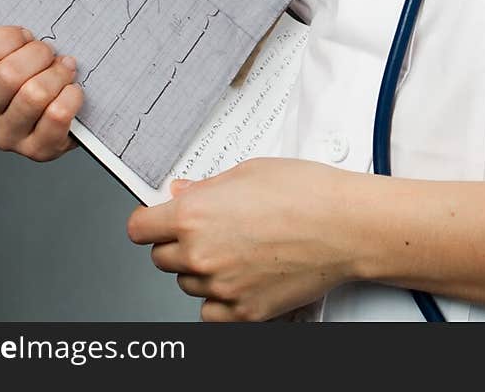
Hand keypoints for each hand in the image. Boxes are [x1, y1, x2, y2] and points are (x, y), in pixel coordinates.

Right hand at [0, 0, 82, 161]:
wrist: (61, 100)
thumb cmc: (24, 65)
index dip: (9, 37)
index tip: (25, 35)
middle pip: (8, 75)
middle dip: (39, 54)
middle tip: (48, 53)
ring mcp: (5, 136)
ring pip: (34, 94)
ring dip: (58, 74)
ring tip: (63, 69)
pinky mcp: (37, 150)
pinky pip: (56, 117)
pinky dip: (71, 97)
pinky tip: (71, 90)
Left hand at [127, 157, 360, 320]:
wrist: (345, 226)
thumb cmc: (305, 192)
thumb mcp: (246, 171)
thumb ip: (204, 188)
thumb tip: (179, 194)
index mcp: (194, 214)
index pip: (139, 229)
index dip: (148, 222)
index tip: (156, 221)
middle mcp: (200, 254)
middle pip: (160, 259)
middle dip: (178, 244)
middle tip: (208, 230)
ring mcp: (221, 288)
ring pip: (187, 284)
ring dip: (200, 270)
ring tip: (235, 248)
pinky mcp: (243, 314)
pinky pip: (209, 313)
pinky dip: (219, 299)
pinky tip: (239, 277)